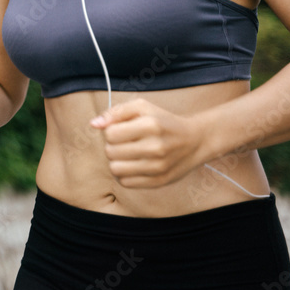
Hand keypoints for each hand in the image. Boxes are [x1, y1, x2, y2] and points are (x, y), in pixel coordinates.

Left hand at [90, 98, 206, 187]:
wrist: (195, 141)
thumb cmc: (162, 121)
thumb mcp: (142, 107)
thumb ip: (115, 112)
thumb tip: (93, 124)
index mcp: (150, 125)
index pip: (110, 134)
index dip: (111, 131)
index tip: (121, 130)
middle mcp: (156, 147)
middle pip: (110, 152)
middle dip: (112, 146)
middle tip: (124, 143)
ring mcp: (158, 166)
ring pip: (115, 169)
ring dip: (116, 161)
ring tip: (126, 155)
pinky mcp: (159, 181)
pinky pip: (126, 182)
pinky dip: (124, 174)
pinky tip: (132, 165)